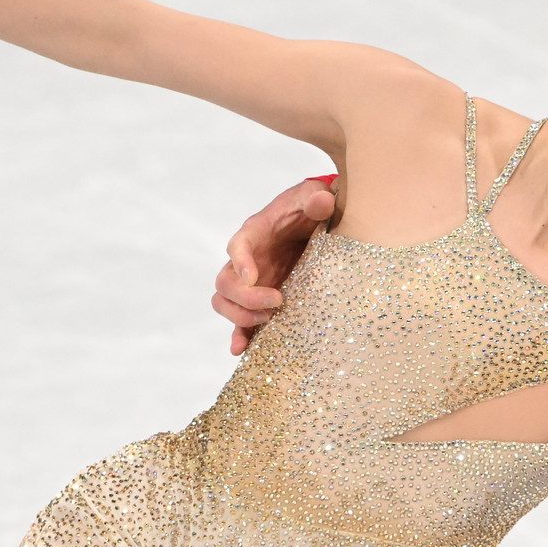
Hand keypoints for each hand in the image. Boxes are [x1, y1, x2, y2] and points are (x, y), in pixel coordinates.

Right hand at [212, 178, 336, 353]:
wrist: (311, 221)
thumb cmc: (308, 206)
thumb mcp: (315, 196)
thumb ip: (317, 199)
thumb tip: (323, 202)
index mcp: (255, 233)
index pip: (237, 245)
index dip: (240, 262)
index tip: (253, 276)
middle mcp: (246, 259)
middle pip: (225, 283)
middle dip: (247, 298)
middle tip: (278, 301)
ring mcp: (250, 282)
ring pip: (225, 303)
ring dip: (241, 317)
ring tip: (270, 320)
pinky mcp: (258, 298)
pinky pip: (239, 320)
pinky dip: (239, 335)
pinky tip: (243, 350)